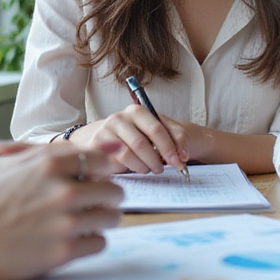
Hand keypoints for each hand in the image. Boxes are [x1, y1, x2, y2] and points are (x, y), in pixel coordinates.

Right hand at [0, 142, 122, 279]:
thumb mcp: (22, 166)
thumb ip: (66, 155)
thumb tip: (114, 146)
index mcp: (52, 165)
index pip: (102, 162)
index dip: (99, 174)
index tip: (91, 182)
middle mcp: (64, 190)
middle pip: (113, 192)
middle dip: (106, 199)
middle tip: (93, 207)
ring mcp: (66, 222)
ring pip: (111, 219)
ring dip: (101, 222)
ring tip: (82, 224)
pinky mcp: (64, 251)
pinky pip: (99, 243)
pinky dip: (90, 242)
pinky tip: (73, 240)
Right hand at [70, 104, 195, 174]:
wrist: (110, 139)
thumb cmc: (140, 135)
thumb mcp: (160, 131)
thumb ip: (176, 138)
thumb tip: (183, 155)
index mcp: (137, 111)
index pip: (156, 129)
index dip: (169, 148)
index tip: (179, 162)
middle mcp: (119, 117)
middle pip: (141, 143)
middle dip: (156, 160)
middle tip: (162, 169)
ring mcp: (106, 131)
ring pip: (128, 154)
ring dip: (143, 166)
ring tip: (149, 168)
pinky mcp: (97, 145)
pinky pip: (116, 162)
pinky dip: (130, 168)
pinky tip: (136, 167)